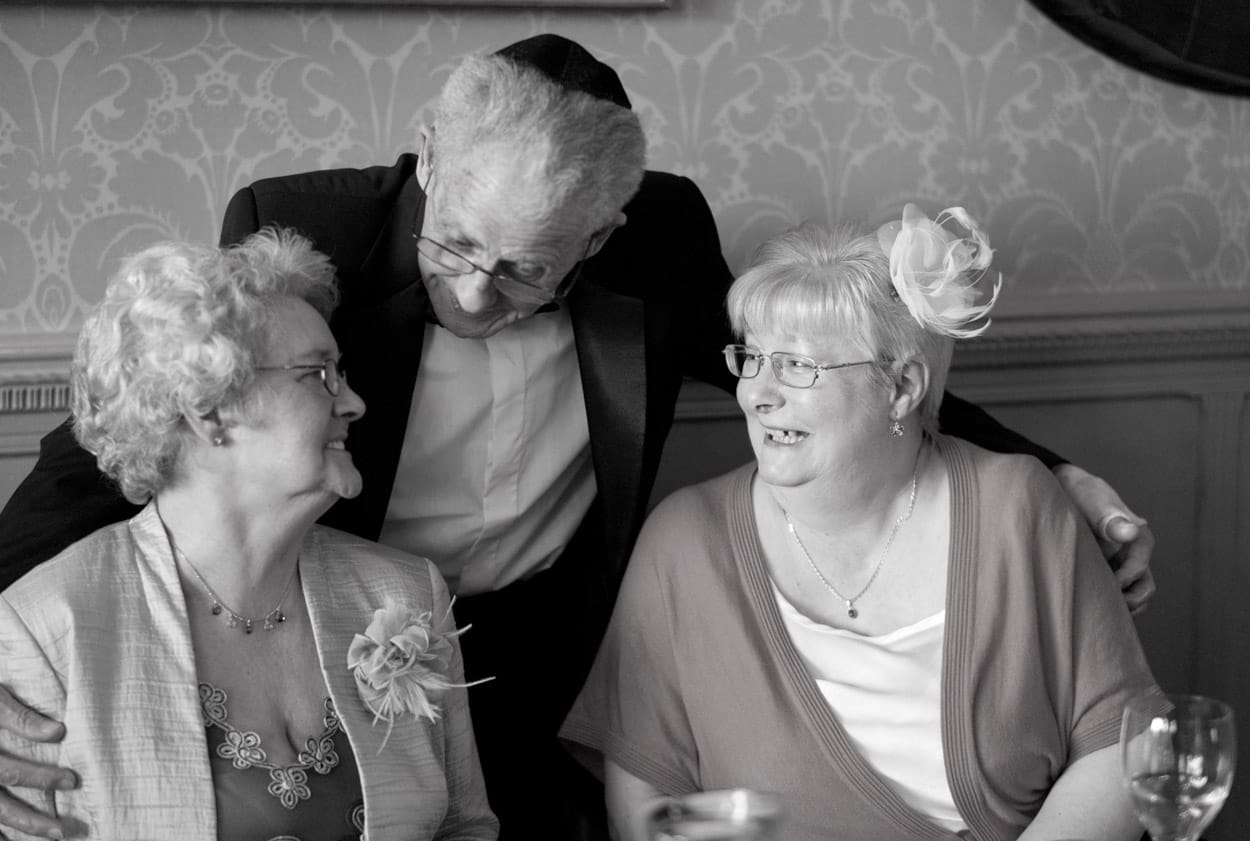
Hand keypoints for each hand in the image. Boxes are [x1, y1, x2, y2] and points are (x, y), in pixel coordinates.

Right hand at [0, 686, 76, 839]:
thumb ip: (20, 717)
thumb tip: (58, 731)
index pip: (10, 773)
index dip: (41, 779)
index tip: (72, 781)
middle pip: (1, 807)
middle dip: (33, 820)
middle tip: (65, 830)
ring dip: (21, 831)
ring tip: (53, 838)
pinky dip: (4, 834)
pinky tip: (17, 840)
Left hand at [1053, 463, 1155, 613]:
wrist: (1069, 489)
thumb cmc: (1084, 494)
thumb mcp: (1096, 503)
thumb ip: (1111, 520)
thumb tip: (1132, 531)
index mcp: (1140, 540)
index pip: (1138, 572)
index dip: (1119, 583)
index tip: (1098, 585)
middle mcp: (1136, 555)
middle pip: (1143, 591)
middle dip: (1126, 602)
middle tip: (1099, 606)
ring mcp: (1124, 564)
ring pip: (1133, 596)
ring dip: (1119, 605)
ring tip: (1093, 608)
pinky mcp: (1111, 570)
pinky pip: (1117, 593)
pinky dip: (1108, 601)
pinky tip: (1087, 603)